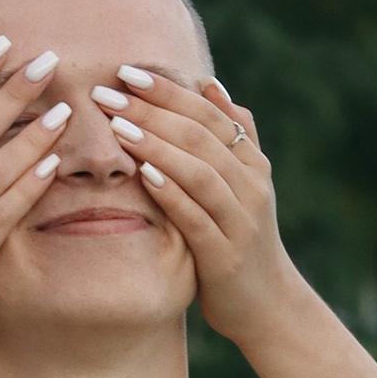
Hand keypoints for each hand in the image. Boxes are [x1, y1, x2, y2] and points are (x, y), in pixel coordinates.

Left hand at [84, 68, 301, 348]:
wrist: (268, 306)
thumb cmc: (240, 238)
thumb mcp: (242, 184)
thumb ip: (231, 136)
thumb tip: (210, 85)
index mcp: (251, 163)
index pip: (209, 113)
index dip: (169, 90)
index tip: (127, 71)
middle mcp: (251, 185)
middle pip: (202, 136)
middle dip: (153, 111)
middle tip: (108, 92)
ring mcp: (241, 221)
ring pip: (201, 172)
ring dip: (158, 147)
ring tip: (117, 127)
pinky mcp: (226, 256)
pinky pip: (198, 219)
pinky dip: (172, 194)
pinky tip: (144, 176)